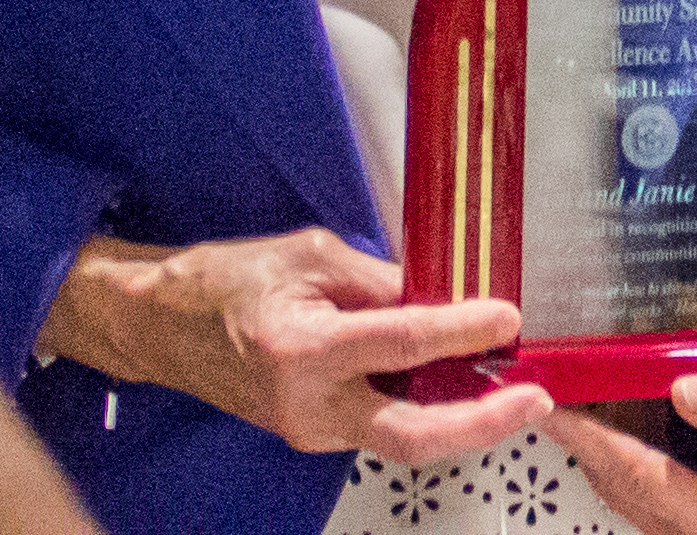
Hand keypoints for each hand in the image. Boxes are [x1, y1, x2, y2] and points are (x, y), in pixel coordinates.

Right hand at [36, 223, 546, 466]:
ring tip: (512, 392)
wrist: (163, 326)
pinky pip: (381, 429)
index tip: (505, 318)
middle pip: (411, 435)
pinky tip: (459, 390)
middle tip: (532, 400)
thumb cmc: (227, 283)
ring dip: (463, 422)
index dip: (463, 331)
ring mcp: (309, 429)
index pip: (402, 346)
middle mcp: (307, 404)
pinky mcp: (314, 434)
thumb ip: (382, 280)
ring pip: (402, 441)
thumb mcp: (313, 255)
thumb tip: (444, 295)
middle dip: (483, 424)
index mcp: (302, 350)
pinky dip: (426, 413)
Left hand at [543, 376, 696, 534]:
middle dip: (581, 438)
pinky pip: (637, 491)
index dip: (589, 439)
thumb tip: (683, 390)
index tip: (553, 407)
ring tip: (571, 394)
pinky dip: (618, 456)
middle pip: (615, 485)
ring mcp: (686, 534)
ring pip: (620, 491)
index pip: (635, 475)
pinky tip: (611, 419)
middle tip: (550, 384)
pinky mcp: (686, 524)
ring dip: (595, 447)